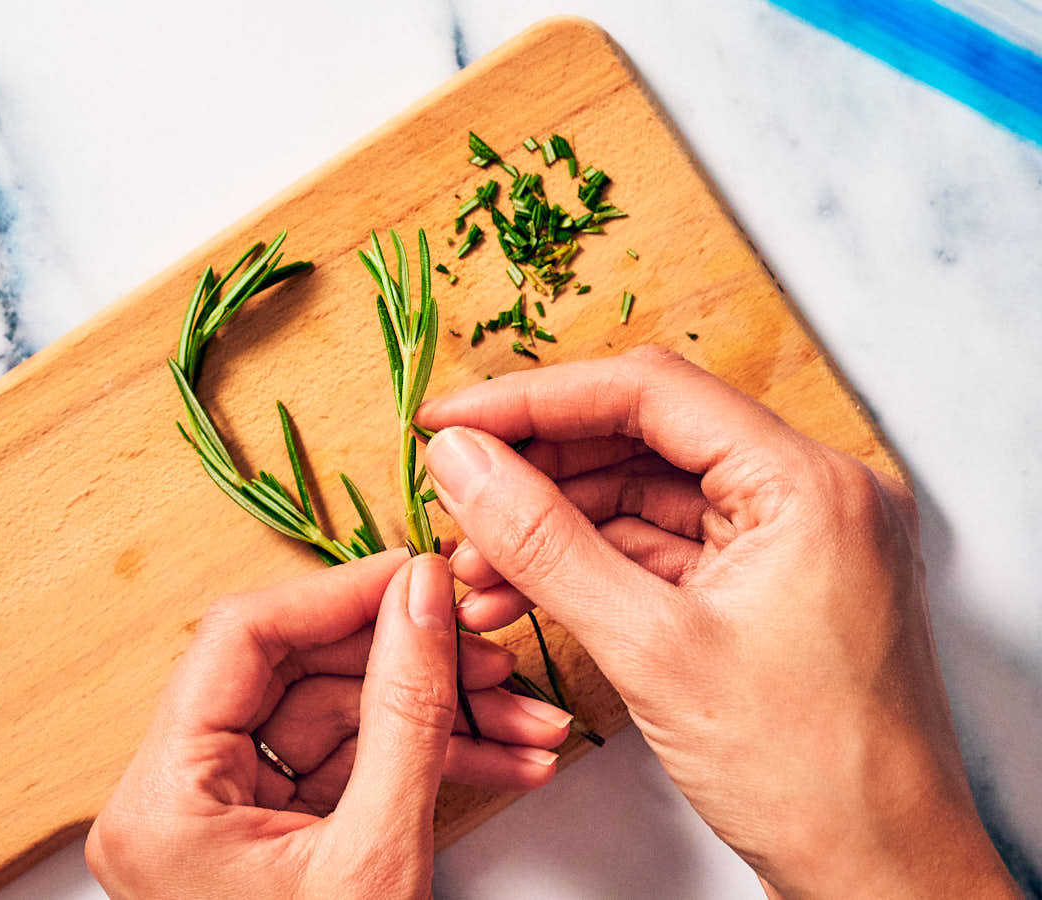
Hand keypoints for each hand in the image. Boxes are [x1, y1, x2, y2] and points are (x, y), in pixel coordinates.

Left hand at [86, 551, 569, 898]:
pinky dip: (427, 756)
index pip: (241, 638)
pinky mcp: (278, 827)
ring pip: (341, 716)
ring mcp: (229, 811)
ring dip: (440, 713)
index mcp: (161, 799)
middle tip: (492, 654)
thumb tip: (422, 597)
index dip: (340, 593)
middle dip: (413, 664)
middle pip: (302, 673)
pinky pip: (353, 762)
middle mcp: (178, 794)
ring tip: (526, 718)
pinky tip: (501, 754)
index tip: (422, 574)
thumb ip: (405, 713)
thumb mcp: (376, 856)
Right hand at [418, 347, 1016, 897]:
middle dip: (539, 473)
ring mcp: (788, 541)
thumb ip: (544, 542)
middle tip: (456, 499)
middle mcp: (807, 494)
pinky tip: (523, 594)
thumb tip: (462, 461)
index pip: (649, 393)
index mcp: (808, 484)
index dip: (534, 399)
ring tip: (478, 571)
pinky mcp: (765, 586)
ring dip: (555, 528)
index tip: (451, 419)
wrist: (879, 879)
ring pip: (645, 497)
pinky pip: (662, 550)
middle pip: (644, 439)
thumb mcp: (651, 649)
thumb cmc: (808, 777)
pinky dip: (591, 567)